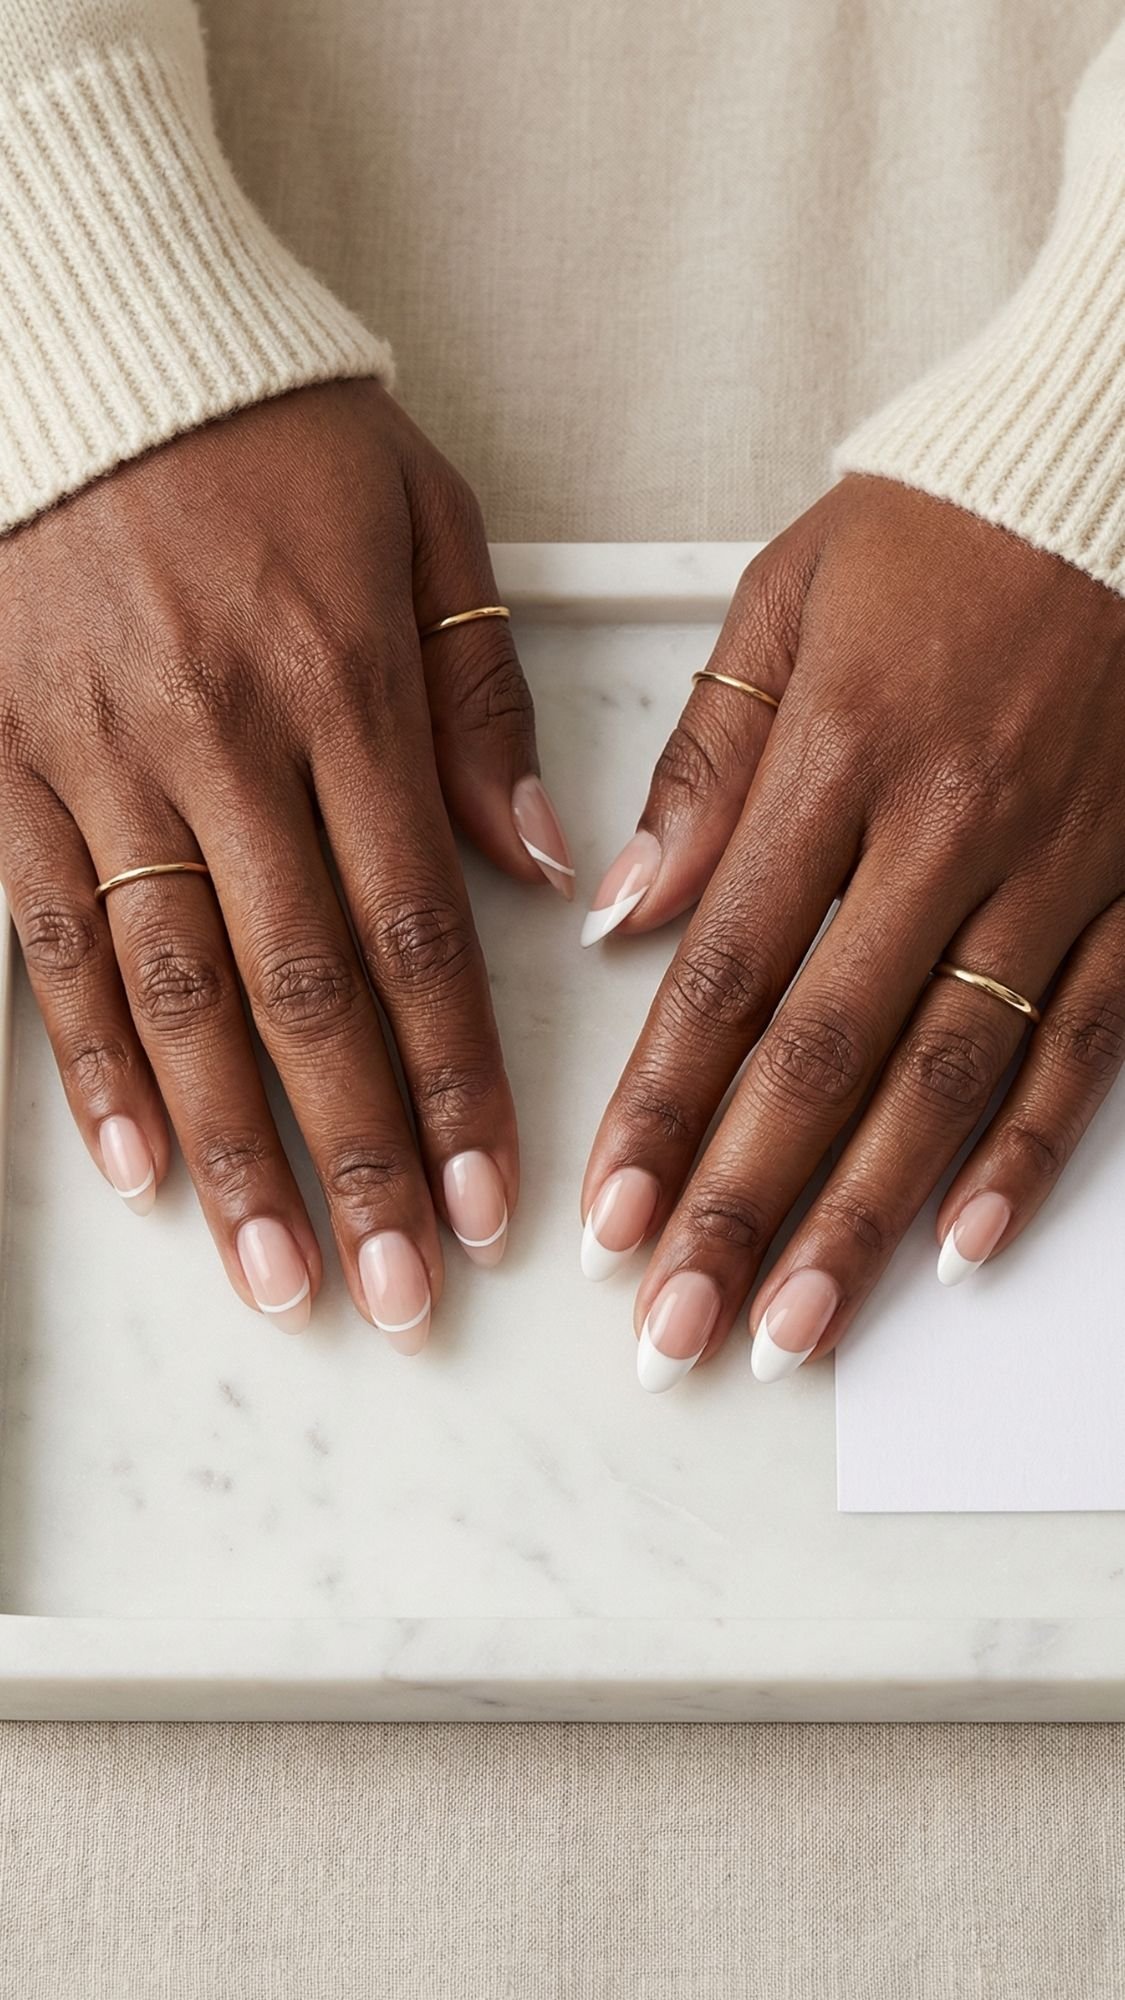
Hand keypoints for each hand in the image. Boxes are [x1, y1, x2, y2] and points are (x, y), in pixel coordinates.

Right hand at [0, 380, 572, 1344]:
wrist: (84, 335)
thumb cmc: (268, 425)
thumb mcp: (419, 519)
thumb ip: (479, 697)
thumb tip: (538, 861)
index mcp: (343, 686)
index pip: (415, 930)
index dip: (456, 1084)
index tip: (494, 1201)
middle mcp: (220, 742)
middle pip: (302, 993)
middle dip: (359, 1160)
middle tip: (404, 1294)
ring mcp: (96, 760)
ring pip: (173, 994)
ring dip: (231, 1150)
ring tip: (281, 1275)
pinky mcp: (1, 763)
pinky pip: (48, 938)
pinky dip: (90, 1062)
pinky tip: (138, 1168)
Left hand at [581, 475, 1124, 1388]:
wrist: (1119, 464)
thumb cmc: (943, 527)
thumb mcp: (789, 601)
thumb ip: (705, 767)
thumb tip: (618, 913)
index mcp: (841, 754)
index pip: (731, 970)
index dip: (664, 1109)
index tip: (608, 1218)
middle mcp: (950, 827)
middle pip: (828, 1052)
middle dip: (742, 1204)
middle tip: (677, 1328)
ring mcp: (1060, 867)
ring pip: (952, 1074)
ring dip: (868, 1215)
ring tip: (794, 1327)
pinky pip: (1088, 1039)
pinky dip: (1030, 1150)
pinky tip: (962, 1244)